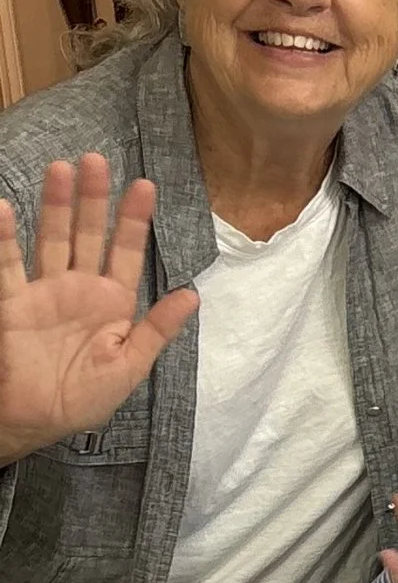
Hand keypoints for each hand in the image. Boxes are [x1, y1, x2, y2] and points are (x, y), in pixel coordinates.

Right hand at [0, 155, 199, 467]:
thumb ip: (157, 329)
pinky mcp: (13, 304)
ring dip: (56, 206)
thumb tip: (194, 294)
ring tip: (62, 169)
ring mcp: (44, 292)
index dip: (134, 220)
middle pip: (88, 235)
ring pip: (51, 239)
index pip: (126, 252)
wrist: (35, 422)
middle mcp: (78, 289)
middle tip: (97, 160)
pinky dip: (5, 239)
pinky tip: (4, 209)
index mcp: (112, 303)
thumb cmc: (83, 400)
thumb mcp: (129, 366)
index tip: (145, 185)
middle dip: (93, 199)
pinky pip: (7, 267)